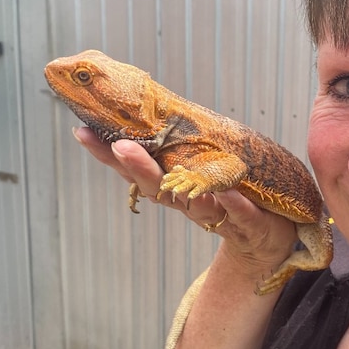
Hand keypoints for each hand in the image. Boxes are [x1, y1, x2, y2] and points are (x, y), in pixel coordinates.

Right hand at [72, 127, 295, 275]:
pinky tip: (227, 192)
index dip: (107, 154)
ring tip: (172, 176)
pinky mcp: (248, 224)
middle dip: (138, 167)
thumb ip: (179, 147)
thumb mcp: (200, 170)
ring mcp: (218, 216)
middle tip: (120, 147)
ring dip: (182, 189)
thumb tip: (150, 107)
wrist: (265, 241)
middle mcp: (189, 203)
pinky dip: (233, 205)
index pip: (135, 169)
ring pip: (195, 205)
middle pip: (158, 187)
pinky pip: (239, 215)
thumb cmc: (230, 199)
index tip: (82, 131)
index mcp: (174, 186)